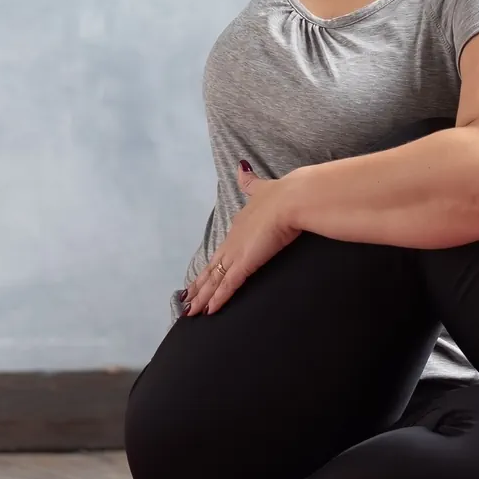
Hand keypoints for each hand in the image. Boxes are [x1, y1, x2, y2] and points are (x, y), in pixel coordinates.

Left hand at [183, 161, 301, 315]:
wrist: (292, 199)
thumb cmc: (283, 195)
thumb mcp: (263, 187)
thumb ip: (251, 182)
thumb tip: (241, 167)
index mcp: (238, 225)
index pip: (221, 251)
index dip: (210, 265)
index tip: (201, 277)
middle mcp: (233, 240)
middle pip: (211, 268)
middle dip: (199, 286)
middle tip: (187, 302)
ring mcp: (236, 252)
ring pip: (214, 280)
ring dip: (202, 297)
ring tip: (191, 311)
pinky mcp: (244, 263)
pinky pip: (227, 285)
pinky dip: (217, 299)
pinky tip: (209, 310)